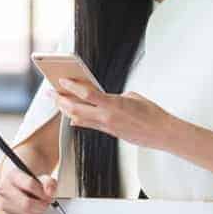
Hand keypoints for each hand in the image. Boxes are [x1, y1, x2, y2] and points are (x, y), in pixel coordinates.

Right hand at [0, 165, 57, 213]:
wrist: (20, 189)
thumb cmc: (31, 184)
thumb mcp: (43, 178)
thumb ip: (49, 182)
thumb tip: (49, 193)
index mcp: (13, 176)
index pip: (30, 185)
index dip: (43, 193)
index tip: (48, 196)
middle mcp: (4, 190)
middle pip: (27, 203)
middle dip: (41, 206)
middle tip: (46, 204)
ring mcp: (3, 204)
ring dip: (38, 213)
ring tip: (39, 207)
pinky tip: (33, 212)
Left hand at [54, 78, 174, 149]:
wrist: (162, 133)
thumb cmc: (151, 113)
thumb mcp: (132, 96)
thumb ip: (114, 96)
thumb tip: (103, 98)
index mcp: (113, 104)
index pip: (86, 94)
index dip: (71, 87)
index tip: (61, 80)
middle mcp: (107, 117)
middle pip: (76, 109)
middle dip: (60, 100)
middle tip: (51, 93)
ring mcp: (107, 127)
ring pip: (79, 119)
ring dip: (66, 110)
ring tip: (58, 102)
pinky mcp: (110, 133)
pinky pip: (89, 126)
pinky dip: (78, 120)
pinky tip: (71, 116)